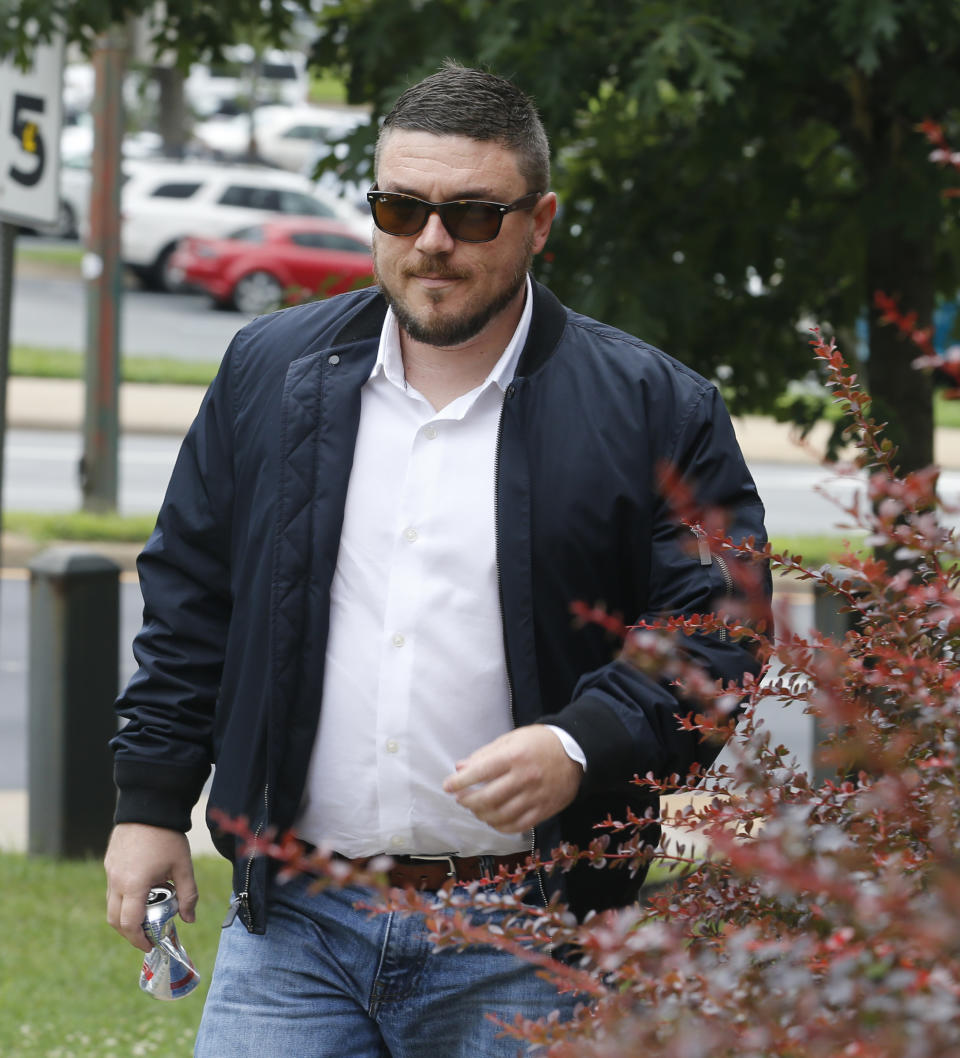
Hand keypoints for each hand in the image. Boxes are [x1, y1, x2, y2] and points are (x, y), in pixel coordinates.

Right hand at [104, 823, 197, 952]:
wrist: (150, 805)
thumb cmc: (167, 836)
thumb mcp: (183, 866)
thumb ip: (187, 895)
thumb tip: (189, 919)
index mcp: (134, 885)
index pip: (130, 924)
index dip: (139, 939)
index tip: (150, 944)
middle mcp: (116, 881)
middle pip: (115, 920)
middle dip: (130, 932)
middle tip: (147, 934)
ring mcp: (109, 871)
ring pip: (111, 904)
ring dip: (126, 914)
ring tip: (148, 912)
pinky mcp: (109, 862)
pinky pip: (112, 888)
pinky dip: (123, 898)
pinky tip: (142, 890)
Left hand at [442, 725, 582, 833]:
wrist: (575, 752)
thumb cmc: (540, 742)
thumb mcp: (512, 739)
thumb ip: (485, 754)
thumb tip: (460, 767)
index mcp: (514, 756)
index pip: (480, 771)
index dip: (459, 781)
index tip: (448, 786)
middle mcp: (524, 777)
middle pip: (488, 798)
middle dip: (468, 801)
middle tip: (461, 799)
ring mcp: (535, 796)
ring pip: (500, 815)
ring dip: (481, 815)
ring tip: (475, 809)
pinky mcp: (544, 810)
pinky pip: (517, 826)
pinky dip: (500, 827)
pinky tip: (492, 820)